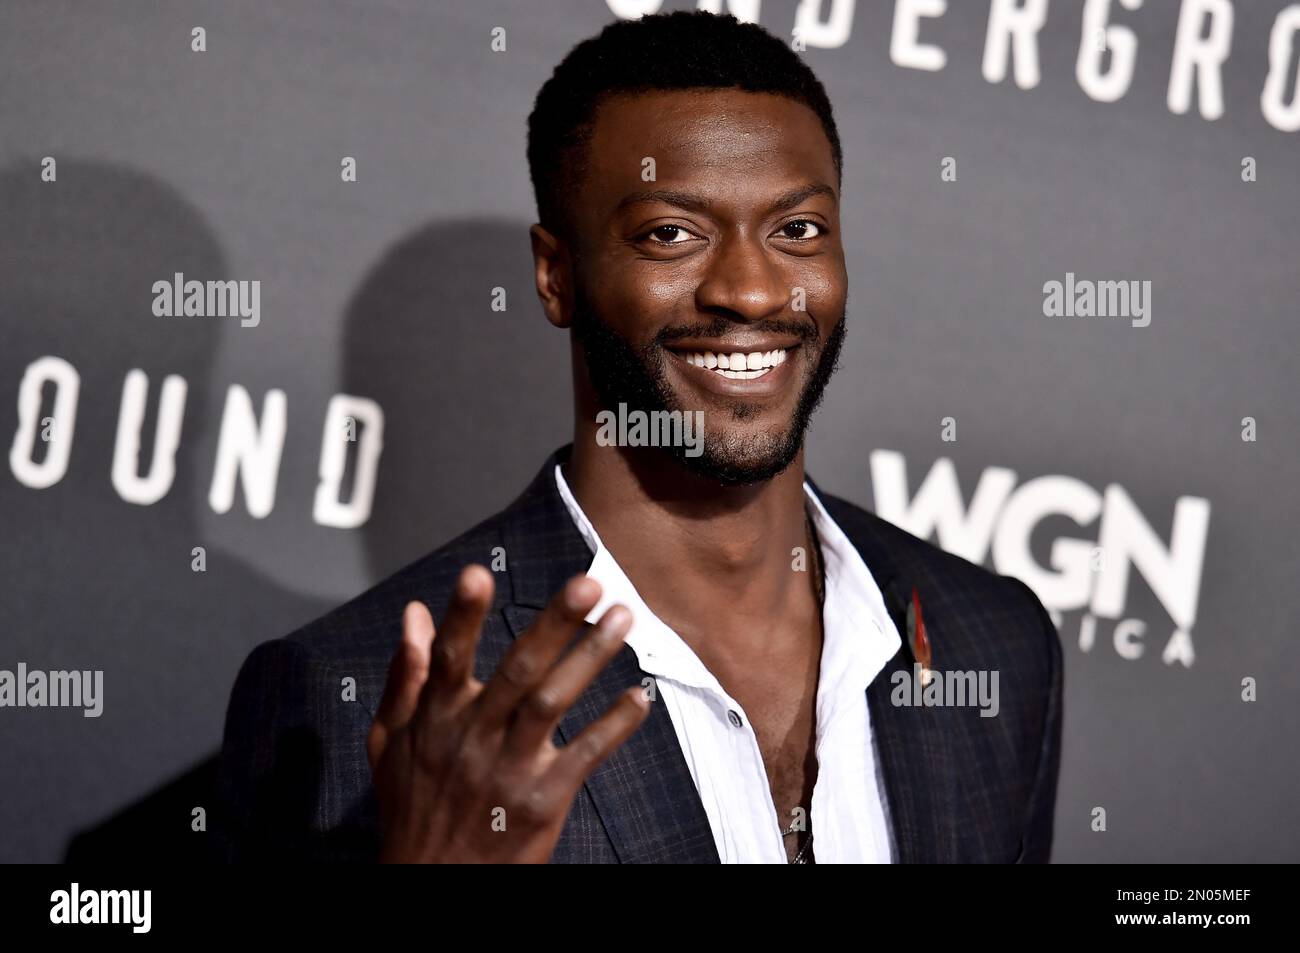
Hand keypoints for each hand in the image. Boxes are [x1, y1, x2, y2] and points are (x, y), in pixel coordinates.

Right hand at [366, 564, 647, 861]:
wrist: (431, 887)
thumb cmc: (412, 810)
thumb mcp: (388, 743)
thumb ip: (405, 676)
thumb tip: (415, 615)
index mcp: (435, 719)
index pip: (447, 658)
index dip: (462, 616)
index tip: (477, 574)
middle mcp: (473, 737)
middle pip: (518, 670)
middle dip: (554, 623)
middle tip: (588, 584)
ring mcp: (509, 769)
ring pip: (553, 702)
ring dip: (591, 657)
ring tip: (623, 617)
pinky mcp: (542, 800)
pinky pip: (585, 755)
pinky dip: (614, 725)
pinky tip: (639, 696)